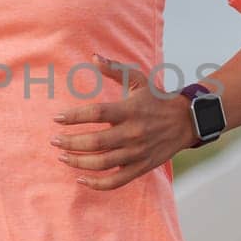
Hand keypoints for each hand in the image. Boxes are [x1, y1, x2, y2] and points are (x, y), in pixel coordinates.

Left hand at [50, 55, 196, 191]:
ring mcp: (137, 153)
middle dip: (70, 143)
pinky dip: (97, 184)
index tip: (57, 118)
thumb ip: (114, 70)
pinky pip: (116, 181)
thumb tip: (93, 56)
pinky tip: (81, 179)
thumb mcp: (138, 79)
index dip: (74, 116)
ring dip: (78, 162)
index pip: (96, 113)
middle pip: (95, 142)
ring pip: (102, 163)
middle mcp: (133, 133)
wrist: (186, 121)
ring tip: (62, 157)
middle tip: (54, 141)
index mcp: (129, 110)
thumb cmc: (156, 98)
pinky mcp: (141, 167)